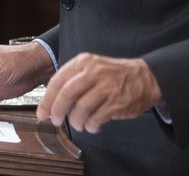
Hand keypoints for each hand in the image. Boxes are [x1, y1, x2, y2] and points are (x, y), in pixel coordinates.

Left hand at [35, 53, 162, 133]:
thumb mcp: (93, 68)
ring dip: (76, 122)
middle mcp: (94, 72)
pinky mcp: (116, 103)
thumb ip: (73, 81)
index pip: (58, 80)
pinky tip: (93, 126)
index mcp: (85, 62)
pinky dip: (90, 126)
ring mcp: (106, 87)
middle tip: (56, 121)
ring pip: (81, 109)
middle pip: (67, 94)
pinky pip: (96, 119)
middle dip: (57, 111)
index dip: (47, 99)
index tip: (42, 112)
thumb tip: (51, 103)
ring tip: (79, 124)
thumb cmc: (115, 76)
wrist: (146, 78)